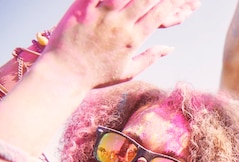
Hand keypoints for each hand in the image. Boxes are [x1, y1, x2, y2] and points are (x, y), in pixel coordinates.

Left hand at [41, 0, 199, 87]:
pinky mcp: (82, 7)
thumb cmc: (97, 75)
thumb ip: (151, 57)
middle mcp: (120, 25)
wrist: (65, 74)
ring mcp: (101, 14)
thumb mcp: (129, 71)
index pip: (159, 15)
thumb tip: (170, 48)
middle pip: (146, 0)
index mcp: (133, 39)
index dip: (173, 3)